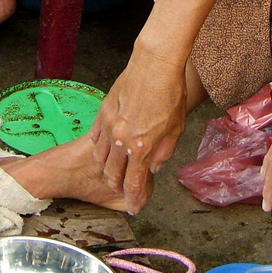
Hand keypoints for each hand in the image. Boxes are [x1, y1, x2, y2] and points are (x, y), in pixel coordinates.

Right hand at [90, 42, 191, 213]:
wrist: (154, 64)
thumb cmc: (170, 94)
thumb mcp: (176, 129)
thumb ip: (163, 153)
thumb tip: (153, 168)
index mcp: (142, 147)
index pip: (133, 183)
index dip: (133, 199)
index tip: (134, 207)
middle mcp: (121, 140)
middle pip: (113, 174)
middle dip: (118, 186)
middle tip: (124, 189)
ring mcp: (109, 126)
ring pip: (101, 158)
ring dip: (108, 167)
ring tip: (116, 168)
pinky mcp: (102, 113)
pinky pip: (95, 139)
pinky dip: (101, 148)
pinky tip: (109, 147)